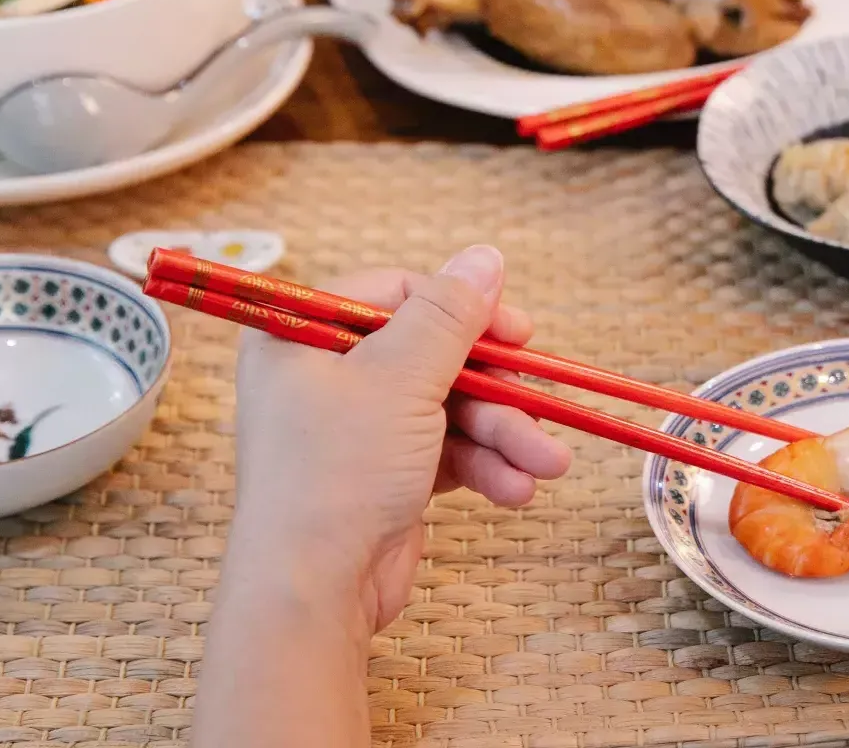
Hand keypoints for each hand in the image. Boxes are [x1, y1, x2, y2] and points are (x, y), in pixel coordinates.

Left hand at [228, 246, 571, 630]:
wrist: (312, 592)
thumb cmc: (339, 472)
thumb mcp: (399, 378)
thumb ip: (449, 315)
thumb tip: (484, 257)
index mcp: (302, 335)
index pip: (394, 294)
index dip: (460, 309)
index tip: (515, 331)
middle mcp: (324, 377)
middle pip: (432, 356)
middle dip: (496, 389)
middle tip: (542, 402)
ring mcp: (356, 430)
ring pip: (449, 409)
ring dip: (503, 434)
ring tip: (546, 463)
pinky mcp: (384, 476)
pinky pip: (446, 452)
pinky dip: (484, 467)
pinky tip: (516, 489)